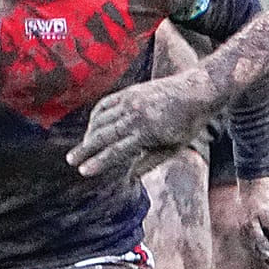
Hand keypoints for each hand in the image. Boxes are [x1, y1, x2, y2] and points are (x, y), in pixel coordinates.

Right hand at [69, 70, 217, 178]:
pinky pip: (104, 105)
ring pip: (101, 120)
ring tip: (82, 148)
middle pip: (103, 135)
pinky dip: (95, 117)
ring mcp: (131, 101)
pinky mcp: (129, 92)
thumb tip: (129, 177)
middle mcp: (137, 116)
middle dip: (85, 149)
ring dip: (89, 135)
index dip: (99, 161)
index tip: (84, 171)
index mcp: (148, 132)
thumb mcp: (173, 147)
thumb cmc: (187, 125)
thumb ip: (150, 162)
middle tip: (71, 161)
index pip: (118, 150)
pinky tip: (92, 127)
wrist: (197, 91)